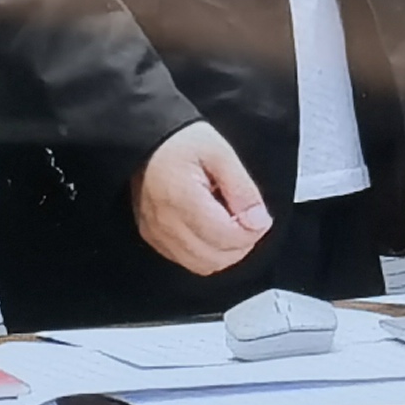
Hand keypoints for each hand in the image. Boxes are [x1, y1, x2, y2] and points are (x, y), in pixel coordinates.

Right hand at [132, 122, 271, 274]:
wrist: (145, 138)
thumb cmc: (180, 141)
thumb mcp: (220, 154)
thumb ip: (242, 189)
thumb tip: (258, 222)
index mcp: (182, 200)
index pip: (224, 238)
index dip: (250, 233)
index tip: (259, 218)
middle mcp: (164, 223)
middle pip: (214, 259)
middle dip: (239, 246)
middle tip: (248, 222)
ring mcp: (155, 233)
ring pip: (201, 265)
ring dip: (224, 253)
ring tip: (231, 226)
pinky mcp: (151, 236)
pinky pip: (185, 260)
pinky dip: (205, 253)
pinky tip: (212, 230)